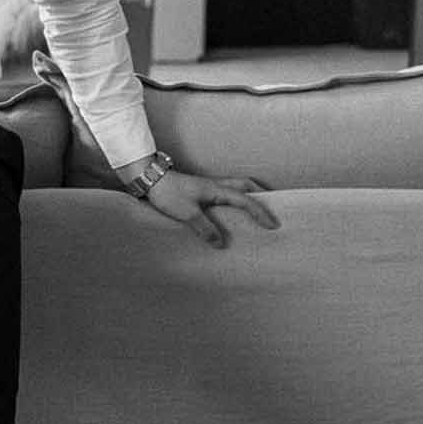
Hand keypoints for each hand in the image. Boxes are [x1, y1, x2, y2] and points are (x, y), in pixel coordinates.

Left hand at [135, 169, 279, 248]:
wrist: (149, 179)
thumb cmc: (167, 194)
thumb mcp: (187, 214)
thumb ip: (205, 228)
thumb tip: (222, 244)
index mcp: (216, 190)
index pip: (246, 200)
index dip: (261, 213)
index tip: (273, 225)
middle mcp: (216, 185)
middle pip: (246, 186)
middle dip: (261, 195)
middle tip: (272, 207)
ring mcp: (208, 186)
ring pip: (236, 187)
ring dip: (248, 195)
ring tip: (256, 209)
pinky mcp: (200, 190)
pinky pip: (224, 192)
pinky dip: (234, 199)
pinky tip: (230, 210)